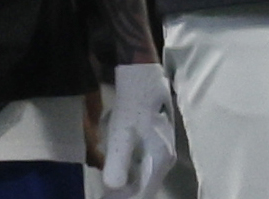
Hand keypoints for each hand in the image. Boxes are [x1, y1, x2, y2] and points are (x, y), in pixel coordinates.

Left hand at [101, 63, 176, 198]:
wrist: (143, 80)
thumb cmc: (133, 108)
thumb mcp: (120, 136)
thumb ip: (118, 164)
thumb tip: (113, 189)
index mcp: (160, 161)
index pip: (144, 195)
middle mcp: (165, 160)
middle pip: (145, 188)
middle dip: (125, 194)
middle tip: (103, 196)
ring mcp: (163, 152)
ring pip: (143, 178)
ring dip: (126, 184)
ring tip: (107, 186)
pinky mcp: (157, 145)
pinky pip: (142, 167)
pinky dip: (128, 172)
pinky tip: (115, 169)